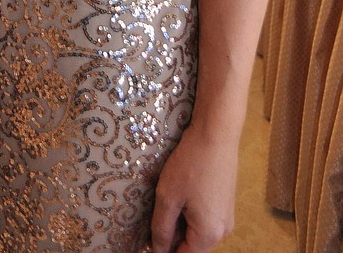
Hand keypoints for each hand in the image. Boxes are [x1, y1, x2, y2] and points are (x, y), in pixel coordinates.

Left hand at [150, 124, 238, 252]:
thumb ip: (162, 227)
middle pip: (193, 245)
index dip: (164, 250)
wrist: (216, 134)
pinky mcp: (226, 202)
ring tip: (166, 202)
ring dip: (181, 223)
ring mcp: (227, 216)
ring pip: (199, 231)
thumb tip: (158, 249)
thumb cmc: (191, 164)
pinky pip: (206, 218)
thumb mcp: (168, 196)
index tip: (148, 242)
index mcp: (210, 234)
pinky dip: (191, 212)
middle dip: (173, 237)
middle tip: (155, 218)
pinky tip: (180, 193)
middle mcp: (223, 230)